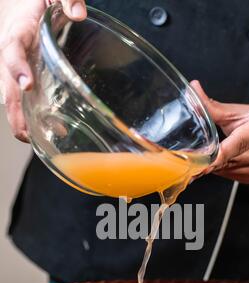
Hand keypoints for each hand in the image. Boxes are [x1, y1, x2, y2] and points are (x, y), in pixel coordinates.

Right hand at [0, 0, 86, 141]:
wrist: (21, 4)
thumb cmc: (36, 0)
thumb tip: (78, 13)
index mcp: (17, 31)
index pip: (12, 50)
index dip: (17, 68)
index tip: (26, 84)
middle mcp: (10, 53)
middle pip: (6, 85)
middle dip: (14, 110)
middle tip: (24, 132)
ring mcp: (13, 68)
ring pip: (10, 96)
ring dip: (20, 119)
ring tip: (34, 140)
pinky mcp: (20, 77)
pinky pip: (20, 98)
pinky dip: (28, 116)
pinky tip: (47, 130)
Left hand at [191, 80, 248, 183]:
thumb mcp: (236, 111)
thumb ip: (212, 107)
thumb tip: (193, 91)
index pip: (237, 145)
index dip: (218, 156)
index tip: (202, 164)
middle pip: (231, 160)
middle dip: (211, 160)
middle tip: (195, 158)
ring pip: (229, 170)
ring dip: (216, 165)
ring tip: (213, 154)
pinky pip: (232, 176)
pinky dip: (223, 170)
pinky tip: (224, 160)